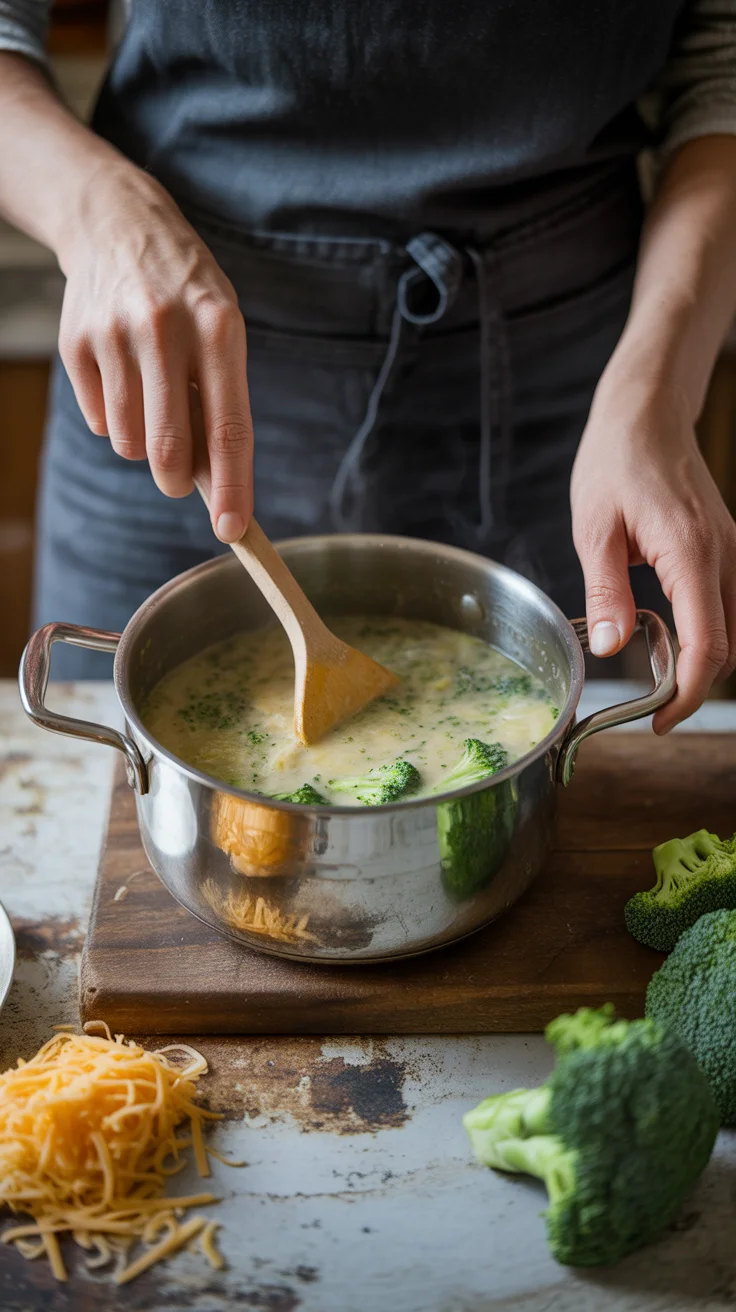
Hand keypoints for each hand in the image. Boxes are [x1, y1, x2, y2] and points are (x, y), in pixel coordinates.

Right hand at [57, 164, 252, 542]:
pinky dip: (114, 418)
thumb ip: (223, 402)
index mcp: (218, 327)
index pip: (229, 427)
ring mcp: (114, 334)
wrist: (118, 224)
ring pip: (128, 443)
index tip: (235, 530)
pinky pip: (98, 421)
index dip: (233, 487)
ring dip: (143, 444)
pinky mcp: (76, 342)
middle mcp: (164, 329)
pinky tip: (123, 376)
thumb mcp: (222, 330)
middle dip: (177, 481)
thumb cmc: (187, 292)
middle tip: (180, 480)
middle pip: (169, 449)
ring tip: (152, 399)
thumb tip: (220, 485)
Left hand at [571, 374, 735, 731]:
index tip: (658, 720)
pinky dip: (708, 634)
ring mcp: (734, 551)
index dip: (687, 693)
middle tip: (650, 708)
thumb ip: (605, 592)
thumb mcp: (594, 529)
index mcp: (691, 552)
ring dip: (703, 662)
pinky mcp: (729, 549)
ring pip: (734, 629)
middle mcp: (726, 555)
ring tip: (657, 679)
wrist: (646, 415)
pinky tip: (670, 639)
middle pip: (729, 647)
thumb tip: (610, 647)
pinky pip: (728, 605)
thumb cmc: (616, 462)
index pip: (708, 644)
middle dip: (694, 686)